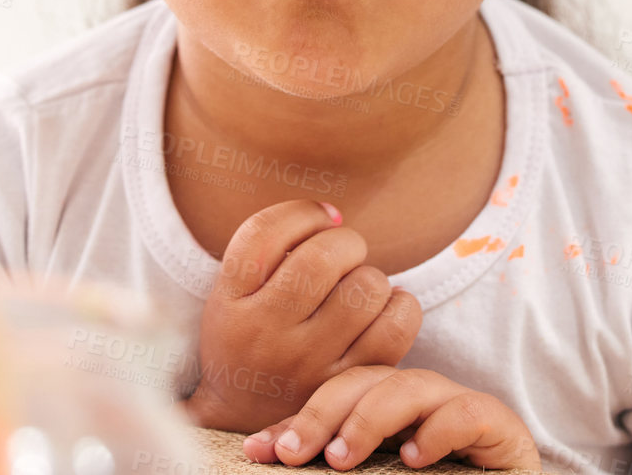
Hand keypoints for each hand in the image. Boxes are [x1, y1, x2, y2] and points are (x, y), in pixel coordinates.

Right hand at [184, 200, 421, 431]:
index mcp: (230, 302)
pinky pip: (396, 326)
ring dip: (370, 276)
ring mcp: (309, 363)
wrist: (242, 418)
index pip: (264, 233)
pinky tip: (383, 308)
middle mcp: (267, 333)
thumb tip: (335, 215)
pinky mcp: (347, 384)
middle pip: (323, 257)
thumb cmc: (248, 336)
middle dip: (344, 242)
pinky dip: (401, 305)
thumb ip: (266, 247)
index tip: (320, 220)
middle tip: (343, 255)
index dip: (302, 213)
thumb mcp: (230, 291)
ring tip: (357, 288)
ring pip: (365, 287)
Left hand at [240, 365, 539, 471]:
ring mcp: (460, 410)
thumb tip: (275, 461)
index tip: (259, 451)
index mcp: (390, 416)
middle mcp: (421, 404)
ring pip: (410, 387)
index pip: (337, 398)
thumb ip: (339, 468)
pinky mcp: (500, 426)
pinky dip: (438, 430)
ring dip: (369, 419)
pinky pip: (468, 410)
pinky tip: (416, 457)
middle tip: (292, 454)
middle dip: (322, 413)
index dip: (298, 420)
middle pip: (366, 382)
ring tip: (342, 458)